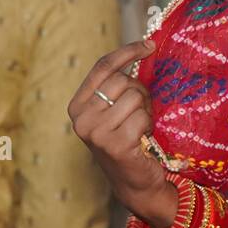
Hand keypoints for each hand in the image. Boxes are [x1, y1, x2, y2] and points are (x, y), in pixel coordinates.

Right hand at [68, 40, 175, 227]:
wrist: (134, 182)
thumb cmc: (129, 140)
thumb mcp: (114, 112)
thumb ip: (117, 87)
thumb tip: (143, 49)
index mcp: (77, 105)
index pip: (102, 67)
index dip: (127, 52)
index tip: (149, 45)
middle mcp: (80, 118)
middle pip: (122, 81)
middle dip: (140, 92)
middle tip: (141, 113)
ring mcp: (95, 132)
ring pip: (135, 97)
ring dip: (145, 111)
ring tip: (140, 127)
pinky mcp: (114, 144)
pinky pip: (142, 117)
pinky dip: (148, 125)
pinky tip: (142, 139)